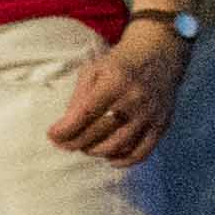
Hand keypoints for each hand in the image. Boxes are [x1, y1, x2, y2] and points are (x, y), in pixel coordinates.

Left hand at [50, 20, 187, 163]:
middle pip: (98, 133)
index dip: (65, 130)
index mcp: (115, 82)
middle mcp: (134, 100)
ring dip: (95, 151)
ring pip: (117, 145)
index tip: (52, 135)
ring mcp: (150, 114)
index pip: (84, 114)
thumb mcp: (93, 70)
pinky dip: (123, 160)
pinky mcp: (162, 124)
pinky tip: (109, 157)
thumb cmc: (119, 63)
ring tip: (84, 146)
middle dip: (74, 142)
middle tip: (63, 143)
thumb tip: (65, 128)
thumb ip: (79, 97)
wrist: (159, 54)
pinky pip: (141, 152)